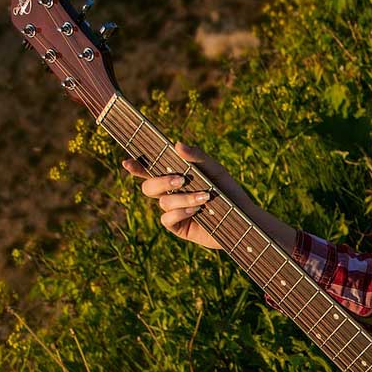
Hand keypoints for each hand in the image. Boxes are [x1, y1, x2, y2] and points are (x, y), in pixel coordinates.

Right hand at [121, 141, 250, 250]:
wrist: (243, 219)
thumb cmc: (228, 191)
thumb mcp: (215, 170)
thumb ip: (197, 157)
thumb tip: (177, 144)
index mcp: (175, 177)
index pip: (150, 170)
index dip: (136, 167)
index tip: (128, 162)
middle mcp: (170, 194)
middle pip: (149, 186)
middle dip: (160, 182)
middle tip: (180, 180)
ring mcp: (173, 211)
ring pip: (162, 202)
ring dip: (182, 198)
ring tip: (204, 198)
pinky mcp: (178, 227)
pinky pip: (167, 219)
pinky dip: (181, 212)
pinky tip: (196, 211)